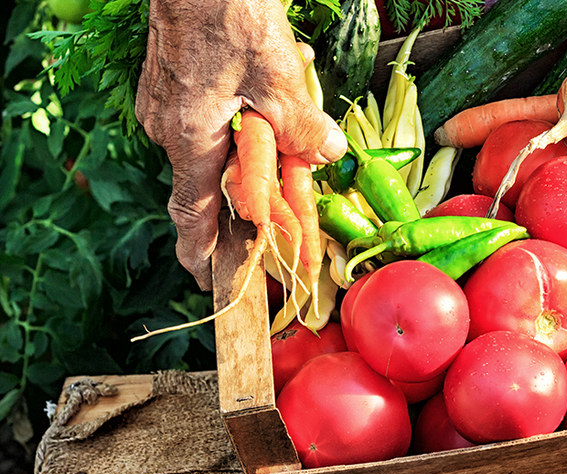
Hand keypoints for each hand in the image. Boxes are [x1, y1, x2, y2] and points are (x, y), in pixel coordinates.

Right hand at [136, 0, 346, 289]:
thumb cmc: (228, 15)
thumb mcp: (279, 77)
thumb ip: (302, 125)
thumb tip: (325, 155)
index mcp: (188, 137)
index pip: (193, 212)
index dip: (204, 253)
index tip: (212, 282)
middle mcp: (169, 126)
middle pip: (218, 176)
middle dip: (258, 187)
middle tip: (294, 195)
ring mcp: (168, 102)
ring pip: (221, 140)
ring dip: (260, 139)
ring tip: (294, 114)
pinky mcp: (176, 80)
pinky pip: (215, 112)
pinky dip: (248, 111)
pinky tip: (278, 81)